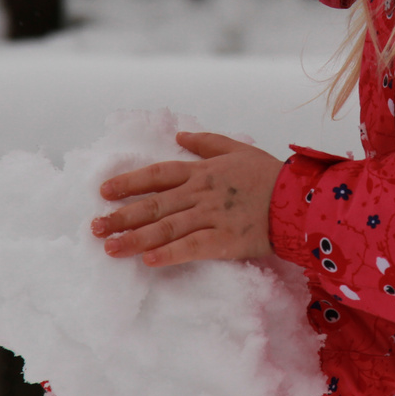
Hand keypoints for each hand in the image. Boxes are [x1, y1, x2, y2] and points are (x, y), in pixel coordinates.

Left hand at [94, 132, 282, 266]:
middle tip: (94, 226)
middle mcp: (201, 193)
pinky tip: (147, 261)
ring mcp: (211, 217)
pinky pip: (191, 247)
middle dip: (121, 215)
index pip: (157, 175)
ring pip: (165, 228)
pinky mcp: (224, 240)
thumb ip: (206, 142)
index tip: (104, 191)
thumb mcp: (238, 148)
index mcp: (202, 170)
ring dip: (134, 238)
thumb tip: (179, 134)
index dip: (129, 182)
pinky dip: (168, 253)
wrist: (299, 200)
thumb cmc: (269, 175)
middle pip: (153, 204)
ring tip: (109, 247)